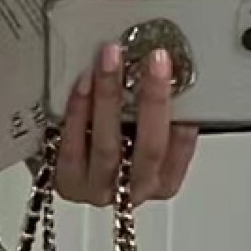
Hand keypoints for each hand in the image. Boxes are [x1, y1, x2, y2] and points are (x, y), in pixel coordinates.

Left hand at [55, 41, 199, 207]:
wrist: (66, 164)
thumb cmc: (114, 144)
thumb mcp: (143, 129)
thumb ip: (155, 110)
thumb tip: (163, 68)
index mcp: (164, 179)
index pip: (180, 148)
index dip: (184, 112)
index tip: (178, 76)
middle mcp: (134, 189)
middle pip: (149, 149)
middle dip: (153, 100)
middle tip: (154, 62)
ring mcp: (100, 188)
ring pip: (108, 146)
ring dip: (110, 97)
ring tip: (111, 62)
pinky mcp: (68, 183)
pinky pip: (73, 147)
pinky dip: (79, 111)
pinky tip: (84, 84)